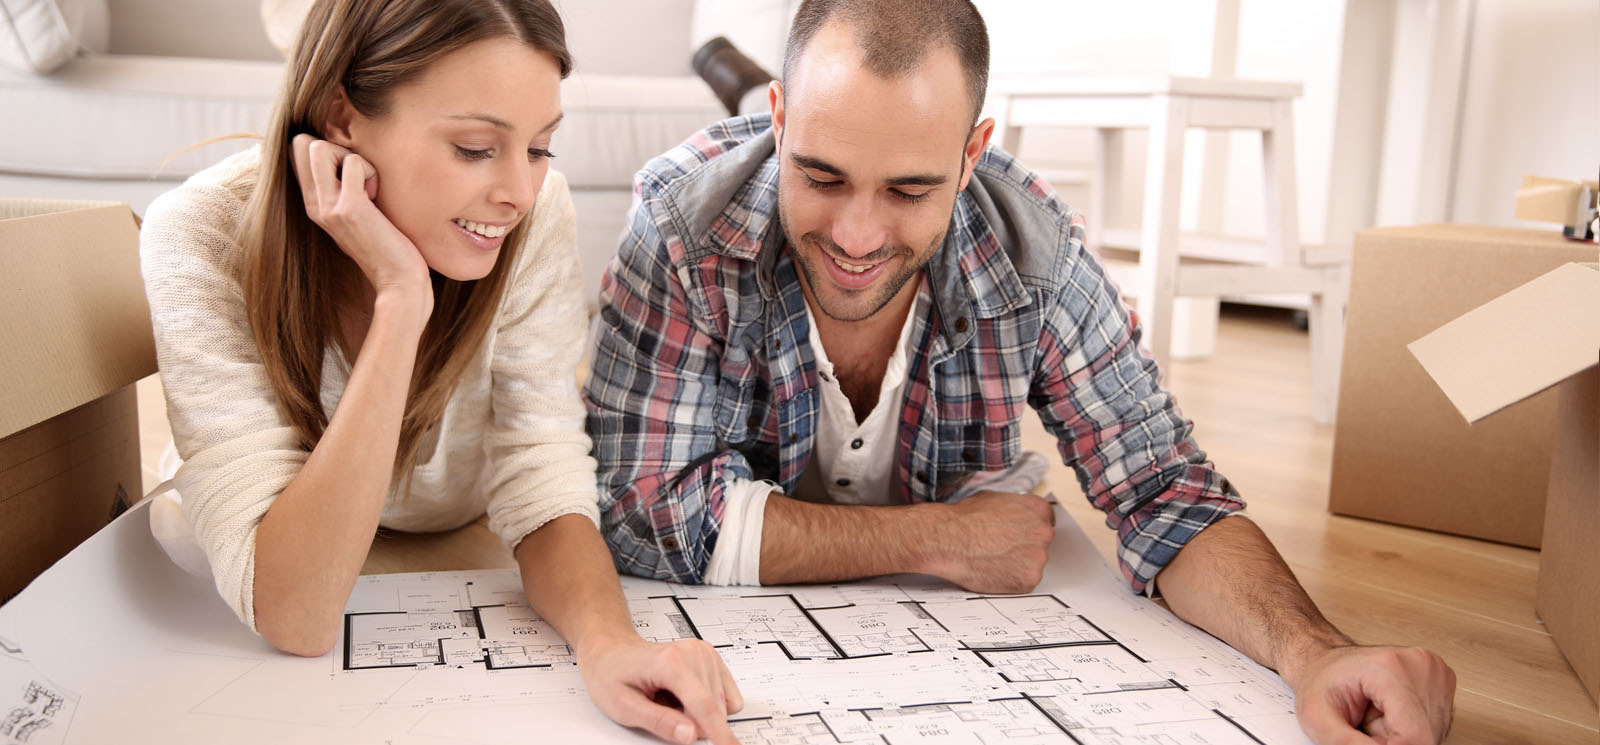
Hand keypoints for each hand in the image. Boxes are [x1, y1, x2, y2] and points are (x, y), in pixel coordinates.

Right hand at [289, 134, 431, 314]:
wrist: (399, 282)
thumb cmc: (387, 247)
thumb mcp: (357, 215)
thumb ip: (346, 190)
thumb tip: (351, 160)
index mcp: (313, 204)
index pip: (296, 153)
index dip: (327, 151)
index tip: (352, 177)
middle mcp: (314, 204)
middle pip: (301, 144)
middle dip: (335, 148)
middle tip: (359, 178)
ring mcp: (328, 206)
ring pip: (319, 147)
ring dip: (351, 158)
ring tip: (368, 187)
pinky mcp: (349, 208)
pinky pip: (353, 162)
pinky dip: (371, 170)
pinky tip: (378, 198)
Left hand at [576, 636, 743, 744]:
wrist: (613, 652)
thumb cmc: (613, 674)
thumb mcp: (624, 706)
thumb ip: (659, 722)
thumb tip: (689, 734)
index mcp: (672, 662)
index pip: (704, 706)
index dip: (719, 733)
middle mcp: (693, 653)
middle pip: (713, 709)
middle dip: (692, 722)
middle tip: (661, 709)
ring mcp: (705, 654)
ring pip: (721, 705)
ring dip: (697, 712)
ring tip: (668, 698)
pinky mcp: (712, 658)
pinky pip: (726, 697)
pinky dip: (708, 704)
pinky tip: (684, 695)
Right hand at [929, 490, 1054, 593]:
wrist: (948, 539)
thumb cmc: (964, 518)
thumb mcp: (992, 497)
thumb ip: (1013, 506)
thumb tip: (1013, 512)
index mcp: (1038, 509)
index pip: (1045, 521)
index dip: (1028, 530)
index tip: (1019, 535)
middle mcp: (1043, 532)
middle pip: (1041, 543)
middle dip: (1024, 546)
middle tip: (1002, 549)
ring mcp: (1038, 557)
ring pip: (1033, 563)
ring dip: (1018, 564)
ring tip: (994, 560)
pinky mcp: (1029, 579)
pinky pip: (1024, 581)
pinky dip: (1011, 580)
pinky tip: (994, 571)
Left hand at [1292, 644, 1454, 743]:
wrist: (1327, 664)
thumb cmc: (1322, 684)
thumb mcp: (1318, 719)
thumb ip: (1347, 744)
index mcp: (1389, 668)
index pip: (1414, 735)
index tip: (1367, 741)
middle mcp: (1420, 666)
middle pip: (1424, 737)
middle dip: (1392, 741)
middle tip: (1365, 726)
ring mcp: (1435, 673)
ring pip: (1431, 734)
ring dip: (1402, 736)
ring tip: (1374, 718)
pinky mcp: (1443, 684)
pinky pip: (1433, 726)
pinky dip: (1410, 729)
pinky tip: (1390, 715)